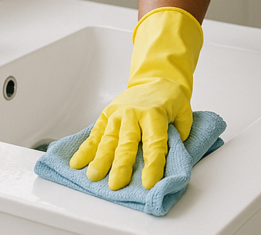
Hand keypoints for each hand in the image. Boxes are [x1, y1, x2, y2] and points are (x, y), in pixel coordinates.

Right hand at [70, 7, 202, 189]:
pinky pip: (95, 133)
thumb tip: (174, 153)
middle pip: (128, 142)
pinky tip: (77, 162)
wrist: (157, 77)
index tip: (149, 182)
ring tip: (93, 175)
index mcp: (155, 114)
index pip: (155, 142)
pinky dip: (86, 148)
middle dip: (122, 164)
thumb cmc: (170, 99)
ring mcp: (118, 114)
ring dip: (100, 158)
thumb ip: (180, 132)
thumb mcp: (183, 111)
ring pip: (108, 139)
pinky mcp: (106, 114)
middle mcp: (134, 113)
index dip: (153, 164)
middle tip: (116, 184)